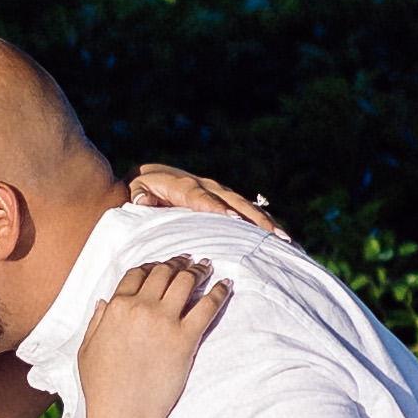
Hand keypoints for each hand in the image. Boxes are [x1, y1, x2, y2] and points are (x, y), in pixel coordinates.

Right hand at [64, 251, 227, 417]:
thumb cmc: (102, 387)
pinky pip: (207, 306)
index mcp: (115, 308)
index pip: (137, 273)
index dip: (152, 265)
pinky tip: (226, 286)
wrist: (124, 414)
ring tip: (206, 267)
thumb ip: (96, 321)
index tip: (163, 265)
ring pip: (185, 281)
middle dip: (178, 262)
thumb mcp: (87, 349)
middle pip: (164, 272)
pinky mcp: (185, 339)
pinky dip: (219, 292)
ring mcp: (164, 322)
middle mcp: (140, 308)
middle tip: (189, 260)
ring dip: (198, 270)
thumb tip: (104, 301)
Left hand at [125, 160, 283, 236]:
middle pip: (232, 201)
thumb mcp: (133, 191)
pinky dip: (262, 223)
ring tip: (284, 240)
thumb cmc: (137, 190)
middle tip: (273, 235)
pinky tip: (279, 238)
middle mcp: (204, 185)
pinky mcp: (222, 200)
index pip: (199, 196)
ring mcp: (216, 191)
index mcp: (181, 184)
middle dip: (253, 218)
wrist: (145, 177)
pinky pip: (244, 211)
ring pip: (244, 206)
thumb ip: (138, 196)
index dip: (216, 207)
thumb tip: (143, 200)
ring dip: (264, 222)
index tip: (234, 221)